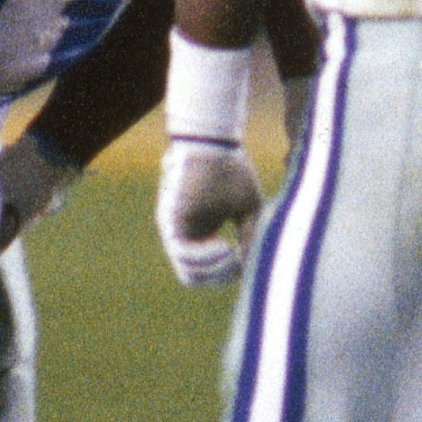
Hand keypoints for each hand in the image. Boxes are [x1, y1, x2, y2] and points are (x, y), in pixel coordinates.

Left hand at [155, 135, 263, 285]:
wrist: (213, 143)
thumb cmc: (231, 171)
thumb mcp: (248, 209)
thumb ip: (249, 237)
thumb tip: (250, 266)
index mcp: (200, 232)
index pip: (206, 271)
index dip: (227, 274)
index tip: (246, 260)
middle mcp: (184, 234)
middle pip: (195, 277)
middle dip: (221, 276)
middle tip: (239, 259)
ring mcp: (174, 229)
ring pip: (188, 272)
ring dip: (214, 269)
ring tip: (232, 250)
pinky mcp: (171, 221)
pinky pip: (183, 253)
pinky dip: (206, 256)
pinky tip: (225, 245)